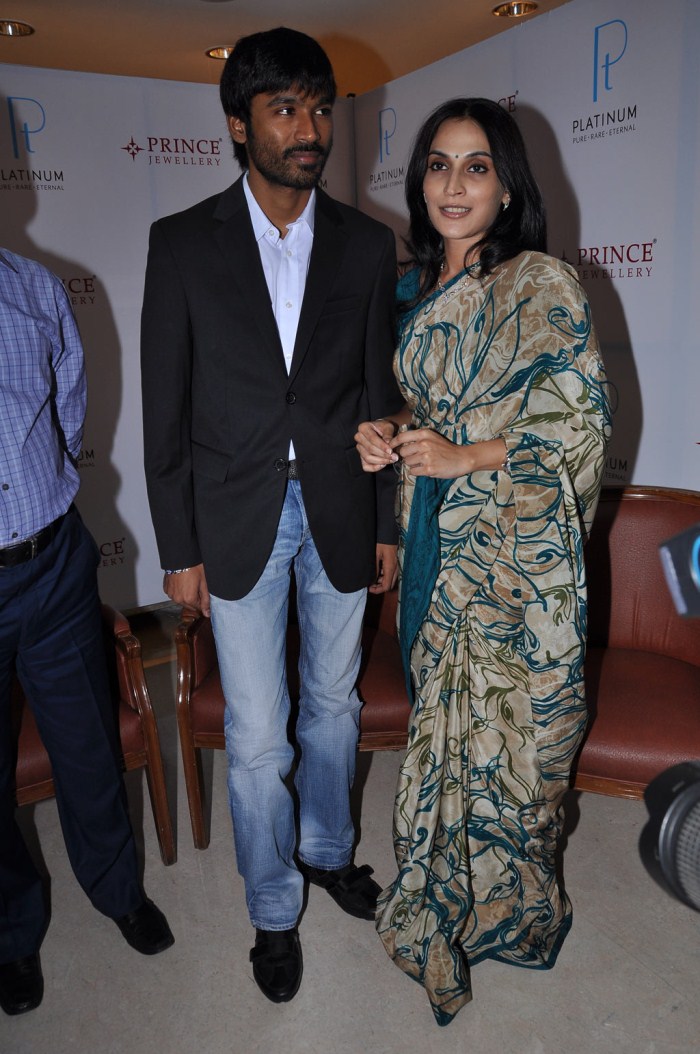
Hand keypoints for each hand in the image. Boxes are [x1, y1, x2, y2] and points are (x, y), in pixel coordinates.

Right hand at [163, 563, 210, 616]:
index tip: (203, 592)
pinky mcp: (166, 589)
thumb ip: (206, 600)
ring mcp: (171, 594)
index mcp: (189, 599)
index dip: (202, 601)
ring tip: (189, 583)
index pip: (198, 607)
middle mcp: (178, 599)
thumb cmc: (194, 568)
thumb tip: (207, 613)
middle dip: (194, 598)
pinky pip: (174, 594)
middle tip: (197, 586)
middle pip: (189, 605)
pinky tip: (182, 582)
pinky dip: (178, 591)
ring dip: (185, 595)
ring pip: (181, 600)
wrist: (181, 557)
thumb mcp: (204, 583)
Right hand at [355, 419, 398, 472]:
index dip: (381, 446)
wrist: (382, 432)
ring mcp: (359, 448)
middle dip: (383, 454)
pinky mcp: (361, 457)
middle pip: (370, 449)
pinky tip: (383, 464)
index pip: (372, 438)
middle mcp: (358, 437)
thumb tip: (388, 442)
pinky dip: (374, 468)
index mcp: (363, 427)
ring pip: (368, 458)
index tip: (390, 450)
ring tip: (391, 460)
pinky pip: (365, 466)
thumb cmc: (384, 428)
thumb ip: (388, 433)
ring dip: (381, 461)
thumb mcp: (388, 426)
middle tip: (394, 457)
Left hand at [370, 543, 398, 593]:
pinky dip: (383, 576)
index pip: (386, 586)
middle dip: (380, 587)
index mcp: (390, 568)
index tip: (370, 589)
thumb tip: (372, 580)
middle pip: (389, 585)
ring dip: (381, 582)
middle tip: (370, 585)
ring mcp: (395, 566)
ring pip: (390, 580)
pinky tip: (376, 572)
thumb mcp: (375, 556)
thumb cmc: (382, 543)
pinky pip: (390, 574)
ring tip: (372, 579)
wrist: (388, 533)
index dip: (378, 590)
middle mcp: (394, 569)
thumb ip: (375, 569)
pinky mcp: (394, 563)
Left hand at [390, 431, 507, 478]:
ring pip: (407, 463)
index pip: (402, 437)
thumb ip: (418, 438)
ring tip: (423, 463)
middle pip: (403, 452)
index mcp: (424, 434)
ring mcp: (426, 457)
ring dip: (413, 465)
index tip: (390, 448)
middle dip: (406, 456)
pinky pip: (413, 472)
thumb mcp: (432, 437)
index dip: (393, 443)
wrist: (462, 458)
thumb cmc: (446, 448)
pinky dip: (417, 472)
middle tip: (416, 458)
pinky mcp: (429, 469)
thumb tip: (399, 444)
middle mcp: (424, 444)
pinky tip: (426, 469)